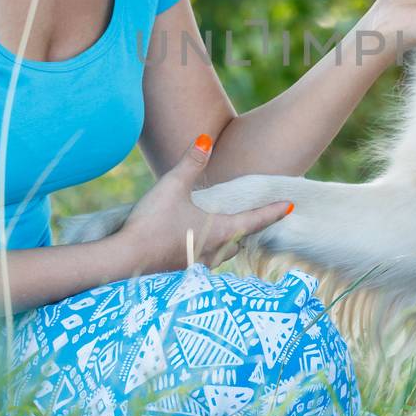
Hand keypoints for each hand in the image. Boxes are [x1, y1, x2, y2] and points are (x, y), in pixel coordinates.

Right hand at [113, 135, 292, 269]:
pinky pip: (202, 263)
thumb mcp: (172, 186)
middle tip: (256, 219)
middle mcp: (215, 252)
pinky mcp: (181, 276)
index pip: (256, 220)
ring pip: (222, 255)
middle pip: (240, 240)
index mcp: (220, 231)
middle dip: (248, 230)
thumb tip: (205, 138)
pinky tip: (192, 249)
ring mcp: (198, 267)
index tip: (290, 206)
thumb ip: (191, 162)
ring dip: (226, 244)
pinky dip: (205, 253)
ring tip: (224, 234)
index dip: (273, 211)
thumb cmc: (152, 223)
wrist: (125, 261)